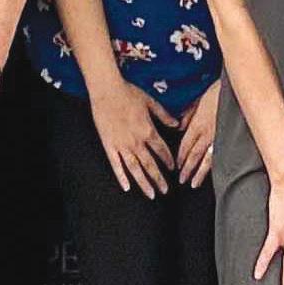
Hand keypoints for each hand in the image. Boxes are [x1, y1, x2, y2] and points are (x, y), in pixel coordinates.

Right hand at [86, 76, 176, 197]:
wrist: (107, 90)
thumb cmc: (128, 93)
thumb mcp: (151, 102)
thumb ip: (164, 116)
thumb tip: (176, 124)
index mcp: (148, 131)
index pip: (162, 151)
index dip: (168, 161)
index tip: (172, 168)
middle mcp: (137, 142)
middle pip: (150, 165)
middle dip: (159, 179)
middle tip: (165, 190)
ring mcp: (122, 145)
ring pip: (135, 169)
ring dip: (144, 183)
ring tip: (150, 194)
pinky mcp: (109, 145)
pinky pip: (116, 165)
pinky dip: (121, 177)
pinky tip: (126, 187)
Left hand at [175, 81, 222, 188]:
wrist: (237, 89)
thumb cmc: (218, 92)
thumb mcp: (198, 100)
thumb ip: (188, 114)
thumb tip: (179, 125)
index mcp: (197, 124)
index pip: (185, 145)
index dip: (180, 157)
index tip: (176, 166)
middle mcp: (207, 133)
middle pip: (194, 155)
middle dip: (187, 169)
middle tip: (182, 181)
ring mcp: (219, 137)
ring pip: (207, 159)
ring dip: (199, 173)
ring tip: (194, 183)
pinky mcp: (230, 138)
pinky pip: (220, 155)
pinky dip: (215, 166)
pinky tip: (213, 173)